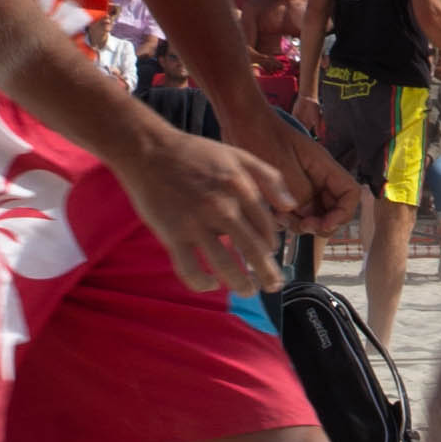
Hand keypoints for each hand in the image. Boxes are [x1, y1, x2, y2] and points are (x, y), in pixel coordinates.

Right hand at [107, 116, 294, 295]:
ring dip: (241, 284)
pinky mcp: (173, 235)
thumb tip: (290, 206)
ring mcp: (196, 224)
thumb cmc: (195, 153)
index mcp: (240, 188)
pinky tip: (210, 283)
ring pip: (226, 266)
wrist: (150, 151)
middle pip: (253, 250)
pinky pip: (191, 270)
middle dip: (268, 273)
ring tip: (248, 290)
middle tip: (274, 286)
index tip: (269, 252)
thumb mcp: (238, 154)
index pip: (266, 227)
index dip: (271, 244)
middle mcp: (222, 207)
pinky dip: (203, 283)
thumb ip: (269, 177)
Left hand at [240, 101, 359, 236]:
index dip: (343, 214)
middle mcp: (317, 177)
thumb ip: (301, 193)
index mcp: (323, 166)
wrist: (240, 120)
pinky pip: (294, 212)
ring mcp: (303, 183)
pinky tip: (270, 213)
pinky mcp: (287, 189)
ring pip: (313, 214)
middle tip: (299, 225)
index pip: (350, 194)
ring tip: (279, 217)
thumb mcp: (282, 166)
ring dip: (299, 223)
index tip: (322, 225)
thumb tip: (308, 216)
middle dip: (319, 223)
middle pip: (333, 209)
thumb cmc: (260, 135)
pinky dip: (285, 219)